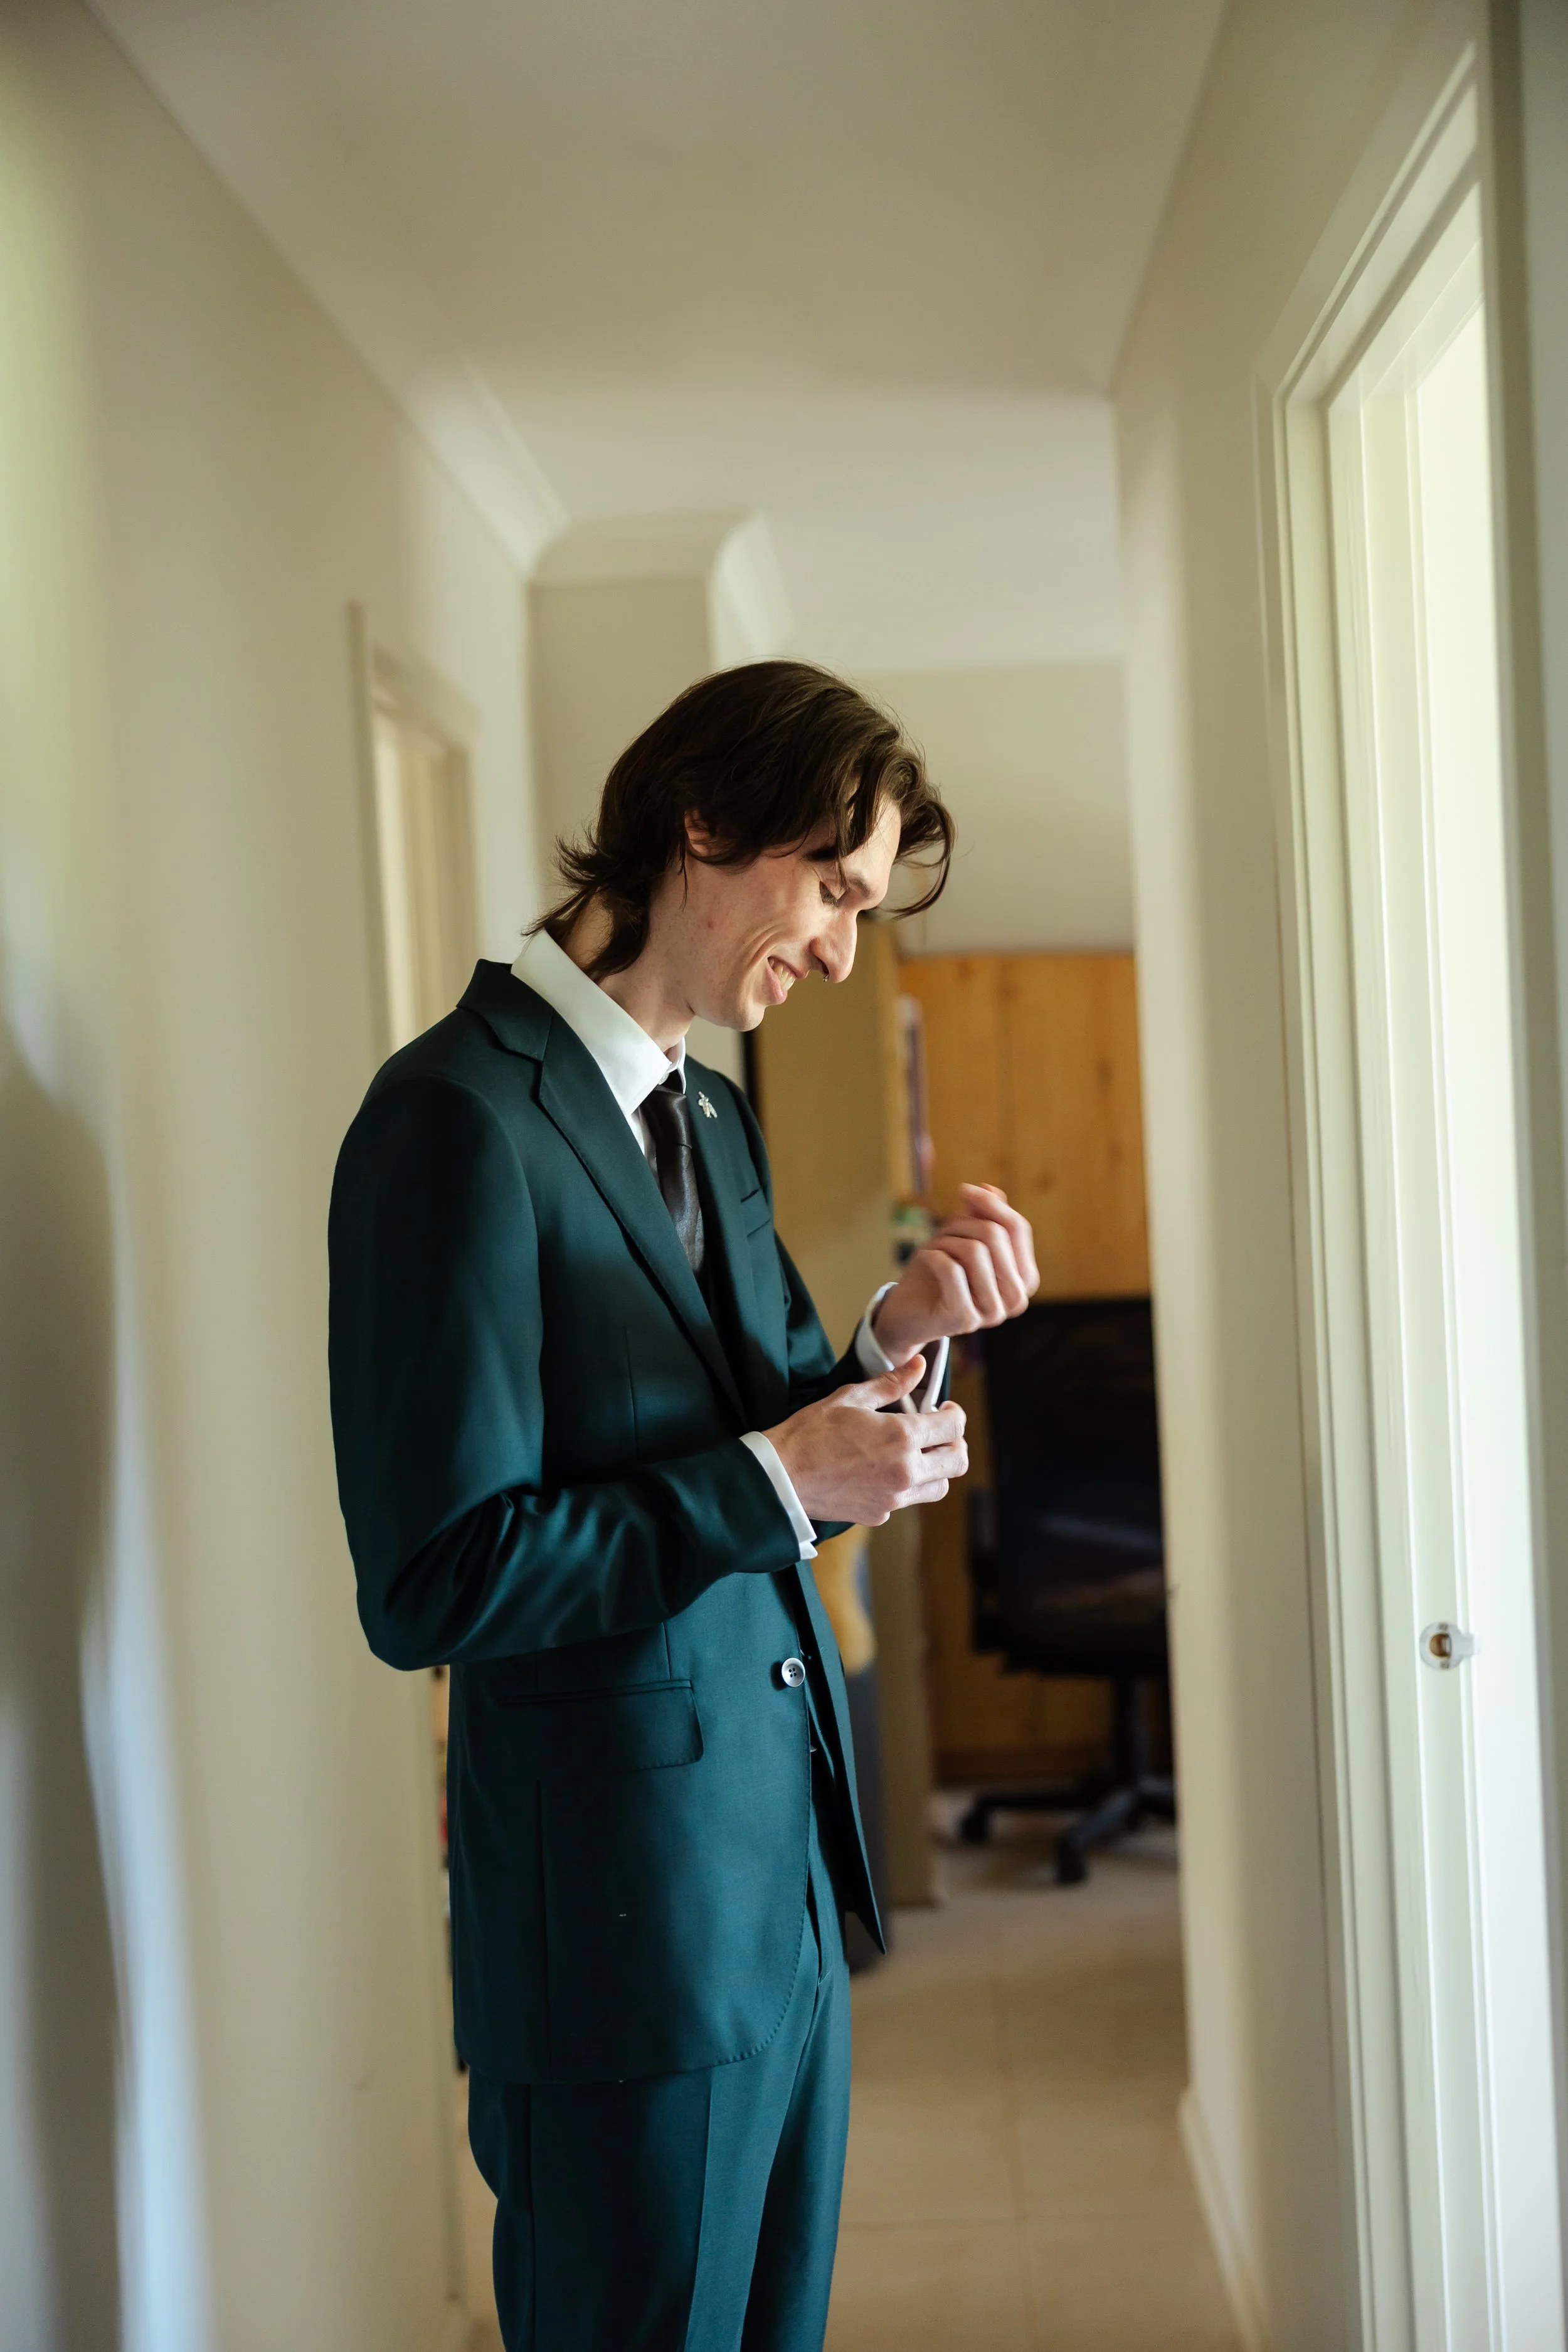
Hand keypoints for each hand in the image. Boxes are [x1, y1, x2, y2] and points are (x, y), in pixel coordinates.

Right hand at [764, 1356, 968, 1525]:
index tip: (944, 1409)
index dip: (954, 1413)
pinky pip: (907, 1501)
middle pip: (957, 1461)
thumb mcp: (850, 1397)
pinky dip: (905, 1486)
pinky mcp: (879, 1514)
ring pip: (939, 1486)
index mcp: (901, 1436)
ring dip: (936, 1468)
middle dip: (954, 1443)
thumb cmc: (811, 1432)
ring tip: (915, 1454)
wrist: (781, 1476)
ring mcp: (894, 1497)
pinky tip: (884, 1472)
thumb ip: (891, 1383)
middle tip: (938, 1432)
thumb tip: (920, 1366)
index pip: (953, 1426)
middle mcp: (905, 1470)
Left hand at [871, 1183, 1038, 1363]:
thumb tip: (990, 1189)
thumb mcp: (962, 1237)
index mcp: (1025, 1278)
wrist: (909, 1312)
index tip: (964, 1189)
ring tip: (933, 1249)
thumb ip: (983, 1215)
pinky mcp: (966, 1318)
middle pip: (995, 1235)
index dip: (990, 1203)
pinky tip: (923, 1261)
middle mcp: (1017, 1299)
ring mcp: (994, 1312)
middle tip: (941, 1231)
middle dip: (961, 1223)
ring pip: (974, 1250)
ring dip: (945, 1241)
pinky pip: (950, 1269)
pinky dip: (930, 1255)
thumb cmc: (939, 1273)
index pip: (1018, 1228)